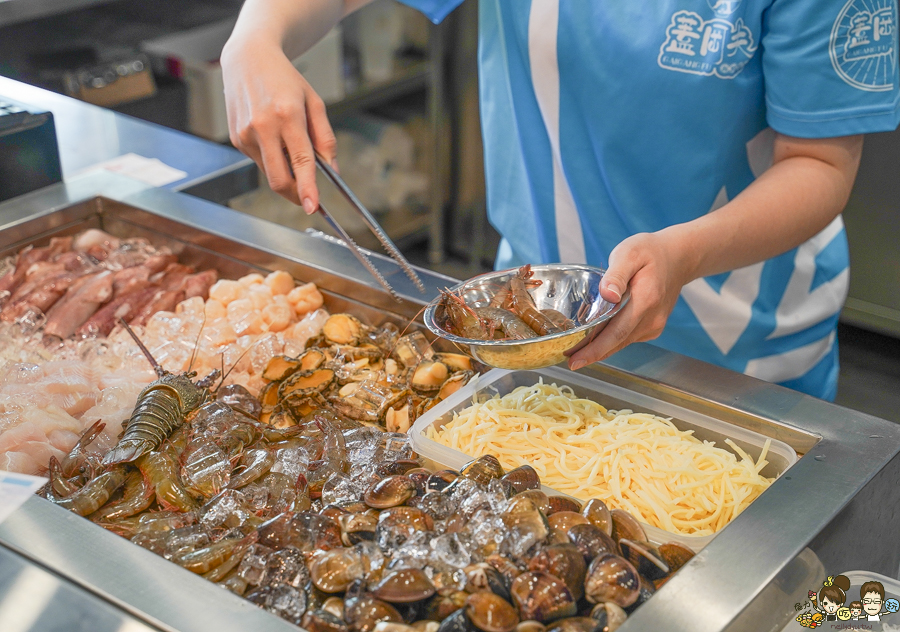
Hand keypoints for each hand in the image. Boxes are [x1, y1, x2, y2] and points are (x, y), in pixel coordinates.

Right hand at [222, 37, 336, 212]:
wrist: (248, 60)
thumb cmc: (285, 80)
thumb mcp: (315, 103)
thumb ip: (325, 139)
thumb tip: (333, 171)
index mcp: (287, 115)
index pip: (300, 161)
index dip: (307, 188)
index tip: (313, 207)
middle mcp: (262, 126)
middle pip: (279, 179)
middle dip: (296, 194)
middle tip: (310, 197)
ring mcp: (245, 134)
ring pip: (270, 174)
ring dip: (286, 173)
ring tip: (290, 147)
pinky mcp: (236, 139)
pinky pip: (260, 162)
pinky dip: (273, 160)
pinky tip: (274, 138)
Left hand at [564, 230, 692, 369]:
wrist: (678, 257)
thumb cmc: (650, 252)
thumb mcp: (630, 253)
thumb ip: (617, 274)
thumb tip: (608, 294)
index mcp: (645, 300)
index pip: (616, 332)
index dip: (594, 349)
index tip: (575, 360)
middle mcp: (651, 318)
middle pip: (617, 342)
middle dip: (591, 354)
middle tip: (569, 362)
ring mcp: (654, 325)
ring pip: (621, 342)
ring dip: (599, 349)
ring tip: (575, 352)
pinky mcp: (652, 327)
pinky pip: (627, 337)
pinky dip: (611, 340)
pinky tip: (595, 338)